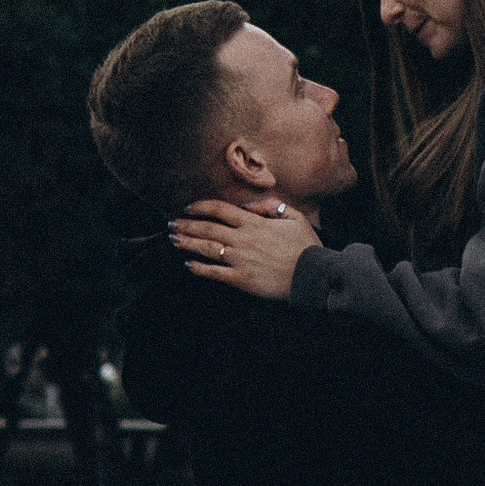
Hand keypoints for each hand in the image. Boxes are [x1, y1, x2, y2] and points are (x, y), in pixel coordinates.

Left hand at [169, 196, 317, 301]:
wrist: (312, 275)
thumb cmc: (305, 246)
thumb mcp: (294, 217)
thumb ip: (270, 206)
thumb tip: (247, 206)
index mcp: (255, 223)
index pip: (220, 210)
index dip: (201, 207)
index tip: (188, 208)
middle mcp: (243, 239)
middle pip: (207, 229)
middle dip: (186, 225)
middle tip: (171, 224)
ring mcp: (240, 260)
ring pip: (207, 248)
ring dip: (187, 243)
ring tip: (173, 239)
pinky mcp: (241, 279)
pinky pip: (215, 273)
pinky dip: (200, 268)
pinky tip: (188, 265)